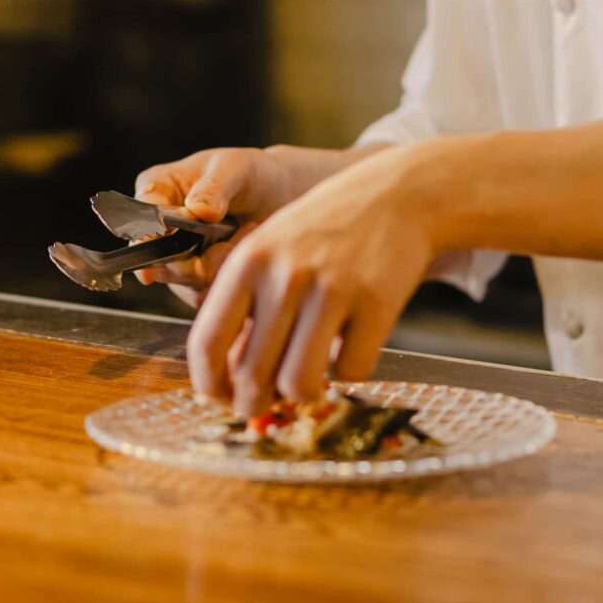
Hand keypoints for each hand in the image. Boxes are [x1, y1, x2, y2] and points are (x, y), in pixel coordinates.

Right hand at [128, 147, 302, 305]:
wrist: (281, 198)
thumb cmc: (251, 174)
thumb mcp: (235, 168)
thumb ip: (215, 187)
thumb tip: (197, 210)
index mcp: (157, 190)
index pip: (141, 217)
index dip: (148, 233)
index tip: (166, 236)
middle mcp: (159, 228)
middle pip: (158, 260)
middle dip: (195, 259)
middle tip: (227, 243)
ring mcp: (177, 257)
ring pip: (184, 282)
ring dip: (218, 266)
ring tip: (244, 234)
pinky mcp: (197, 281)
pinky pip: (205, 295)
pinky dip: (229, 278)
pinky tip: (244, 249)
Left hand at [186, 147, 438, 414]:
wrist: (396, 196)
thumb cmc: (325, 231)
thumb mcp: (272, 252)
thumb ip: (247, 307)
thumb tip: (229, 380)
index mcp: (248, 262)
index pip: (207, 342)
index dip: (209, 385)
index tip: (219, 399)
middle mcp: (285, 275)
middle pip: (252, 375)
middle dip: (254, 405)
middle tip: (264, 406)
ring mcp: (333, 289)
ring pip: (299, 384)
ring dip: (302, 395)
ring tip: (310, 379)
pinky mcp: (376, 304)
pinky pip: (351, 372)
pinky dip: (349, 372)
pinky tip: (350, 347)